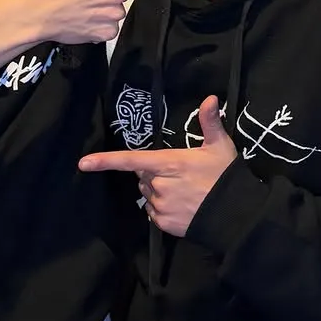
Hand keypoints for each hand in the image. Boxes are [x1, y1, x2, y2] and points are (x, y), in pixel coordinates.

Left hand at [79, 95, 236, 235]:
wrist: (236, 213)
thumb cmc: (226, 176)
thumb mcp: (220, 146)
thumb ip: (210, 122)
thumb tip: (211, 98)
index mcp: (168, 163)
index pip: (130, 160)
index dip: (106, 161)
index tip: (83, 163)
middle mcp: (159, 185)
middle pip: (143, 175)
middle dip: (155, 173)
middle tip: (181, 173)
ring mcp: (160, 205)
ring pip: (148, 194)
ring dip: (159, 190)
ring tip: (185, 190)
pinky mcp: (163, 223)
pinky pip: (153, 212)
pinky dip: (162, 208)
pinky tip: (182, 205)